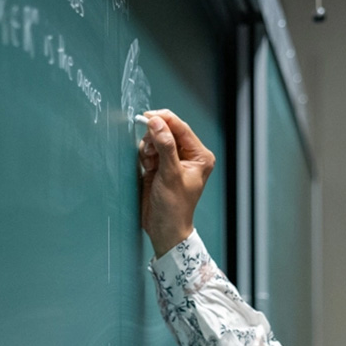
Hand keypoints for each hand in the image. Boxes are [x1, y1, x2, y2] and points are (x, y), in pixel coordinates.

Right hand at [138, 109, 215, 257]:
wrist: (164, 227)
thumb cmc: (174, 208)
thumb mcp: (170, 175)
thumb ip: (165, 147)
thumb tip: (158, 123)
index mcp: (200, 156)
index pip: (181, 128)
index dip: (164, 120)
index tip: (148, 117)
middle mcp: (189, 156)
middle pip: (167, 130)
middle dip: (155, 139)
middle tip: (151, 154)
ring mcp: (174, 159)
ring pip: (156, 138)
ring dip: (149, 149)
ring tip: (151, 165)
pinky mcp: (161, 165)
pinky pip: (150, 149)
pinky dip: (145, 155)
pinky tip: (148, 168)